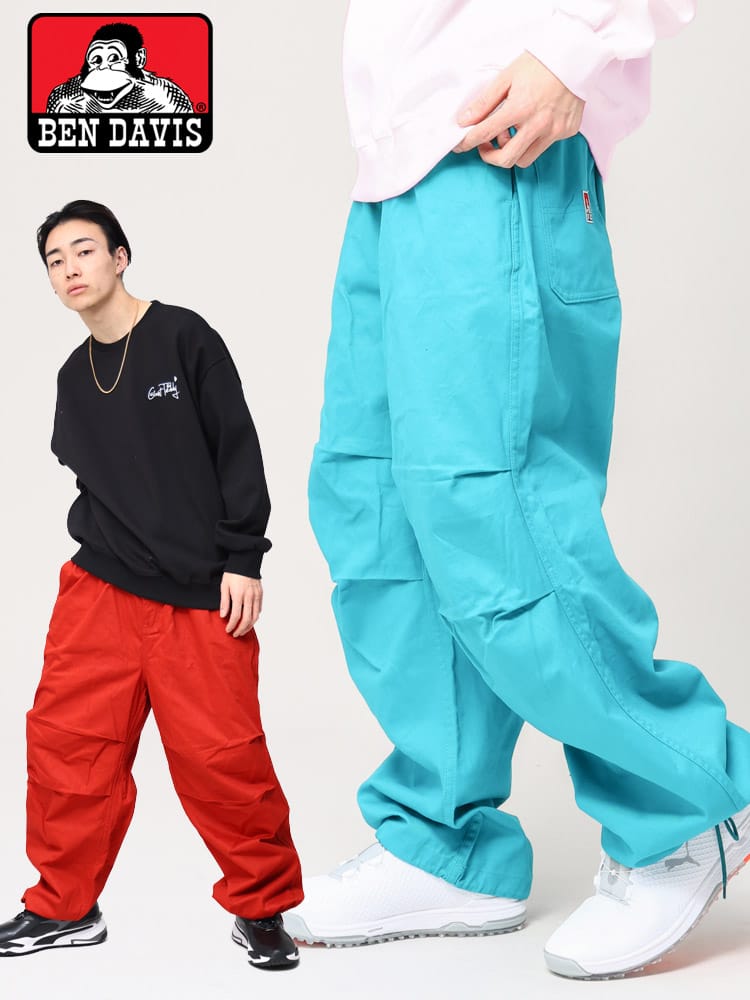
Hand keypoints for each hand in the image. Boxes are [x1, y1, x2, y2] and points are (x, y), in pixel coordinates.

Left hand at [219, 572, 262, 636]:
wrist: (246, 561)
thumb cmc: (233, 573)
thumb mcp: (224, 586)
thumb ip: (224, 602)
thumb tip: (223, 616)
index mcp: (238, 595)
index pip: (236, 616)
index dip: (231, 625)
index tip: (227, 630)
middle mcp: (249, 597)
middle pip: (247, 619)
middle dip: (241, 629)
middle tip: (235, 634)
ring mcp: (256, 596)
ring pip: (255, 616)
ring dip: (249, 626)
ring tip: (242, 630)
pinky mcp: (261, 594)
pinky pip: (259, 609)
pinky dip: (255, 617)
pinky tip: (250, 620)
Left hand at [454, 52, 583, 168]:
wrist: (576, 55)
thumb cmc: (540, 63)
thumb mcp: (507, 77)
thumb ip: (484, 102)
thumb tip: (464, 121)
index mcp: (520, 108)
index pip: (485, 134)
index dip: (468, 142)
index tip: (460, 145)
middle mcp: (538, 124)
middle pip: (506, 159)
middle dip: (491, 156)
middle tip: (486, 145)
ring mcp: (555, 130)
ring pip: (525, 158)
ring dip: (512, 150)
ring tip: (511, 131)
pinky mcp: (567, 131)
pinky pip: (544, 146)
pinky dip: (532, 140)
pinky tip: (532, 122)